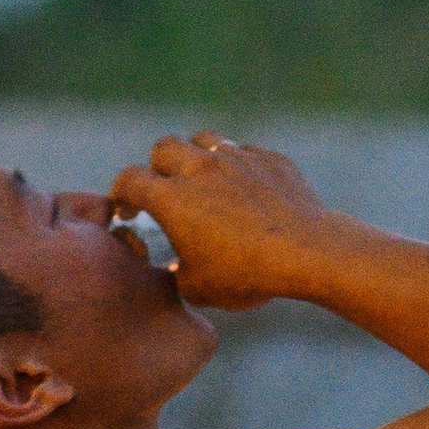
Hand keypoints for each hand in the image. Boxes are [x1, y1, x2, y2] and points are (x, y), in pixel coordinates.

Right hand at [104, 134, 339, 313]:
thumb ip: (175, 273)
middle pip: (164, 148)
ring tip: (203, 180)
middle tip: (165, 189)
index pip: (129, 181)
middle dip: (157, 167)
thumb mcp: (198, 288)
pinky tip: (246, 189)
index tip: (126, 209)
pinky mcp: (269, 159)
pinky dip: (238, 167)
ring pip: (204, 140)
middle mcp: (200, 168)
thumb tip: (175, 268)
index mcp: (172, 198)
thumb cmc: (248, 274)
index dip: (120, 195)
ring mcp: (237, 158)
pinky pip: (245, 153)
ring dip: (196, 156)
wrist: (308, 252)